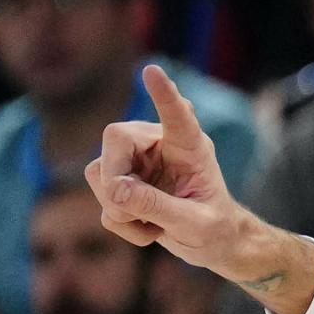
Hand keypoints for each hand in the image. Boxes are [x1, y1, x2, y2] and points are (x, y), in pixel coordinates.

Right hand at [86, 65, 313, 313]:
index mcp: (190, 145)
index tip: (153, 71)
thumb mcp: (196, 224)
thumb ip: (159, 206)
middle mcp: (158, 144)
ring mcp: (136, 162)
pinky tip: (148, 228)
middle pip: (114, 137)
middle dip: (115, 176)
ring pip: (98, 172)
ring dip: (120, 209)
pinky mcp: (120, 180)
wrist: (212, 243)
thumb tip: (116, 189)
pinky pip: (102, 199)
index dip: (164, 94)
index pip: (176, 114)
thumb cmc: (215, 227)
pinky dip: (121, 222)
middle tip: (132, 210)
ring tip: (155, 224)